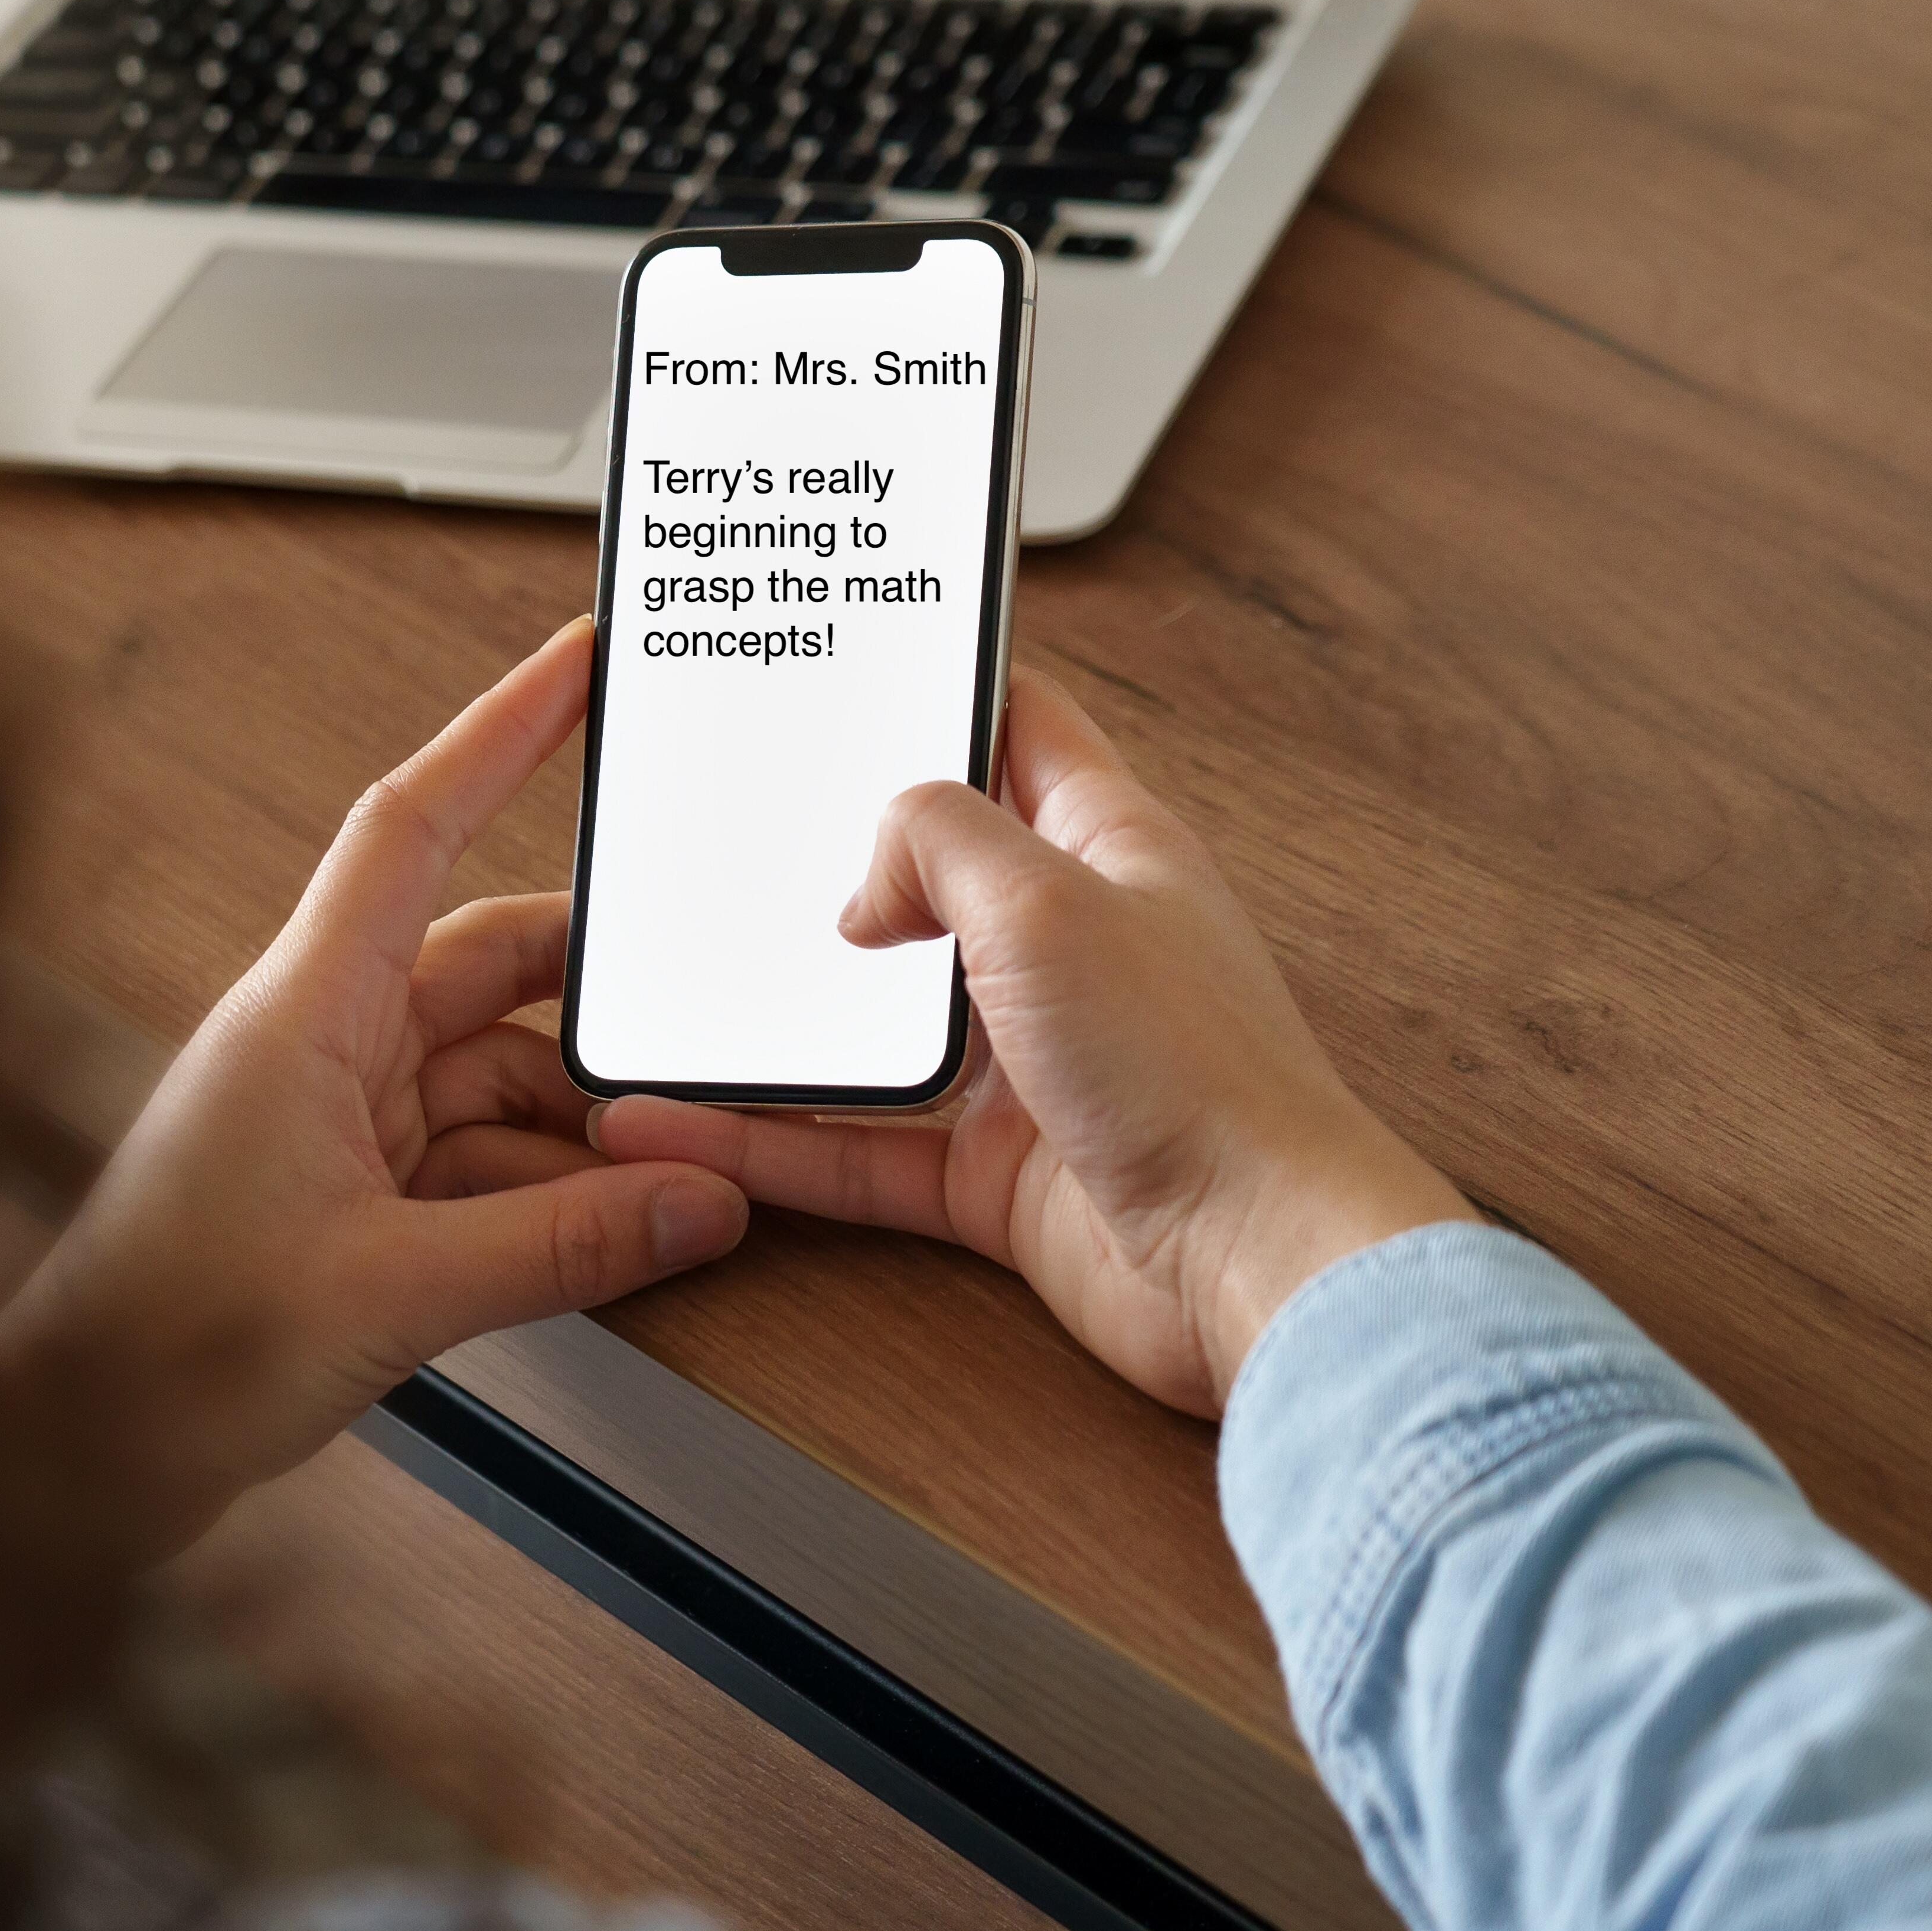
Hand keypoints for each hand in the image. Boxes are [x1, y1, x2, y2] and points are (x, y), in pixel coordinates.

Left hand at [0, 620, 747, 1558]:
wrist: (66, 1458)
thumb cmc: (159, 1351)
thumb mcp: (393, 1292)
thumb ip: (562, 1245)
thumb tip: (695, 1200)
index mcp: (304, 1014)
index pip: (414, 826)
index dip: (500, 729)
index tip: (577, 662)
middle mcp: (318, 1045)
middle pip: (490, 963)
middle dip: (601, 992)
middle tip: (704, 1009)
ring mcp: (331, 1121)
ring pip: (497, 1074)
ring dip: (584, 1121)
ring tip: (678, 1166)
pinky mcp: (345, 1197)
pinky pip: (478, 1156)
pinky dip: (551, 1187)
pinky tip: (613, 1227)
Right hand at [592, 669, 1465, 1418]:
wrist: (1254, 1264)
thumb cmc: (1200, 1078)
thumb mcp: (1048, 899)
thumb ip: (938, 841)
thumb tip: (865, 886)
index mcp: (1107, 849)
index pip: (1018, 727)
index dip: (941, 685)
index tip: (849, 666)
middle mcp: (1067, 950)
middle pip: (929, 878)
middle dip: (831, 858)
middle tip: (728, 824)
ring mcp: (1028, 1066)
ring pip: (876, 1024)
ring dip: (783, 1012)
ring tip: (677, 987)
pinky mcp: (993, 1172)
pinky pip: (854, 1148)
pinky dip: (770, 1141)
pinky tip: (688, 1127)